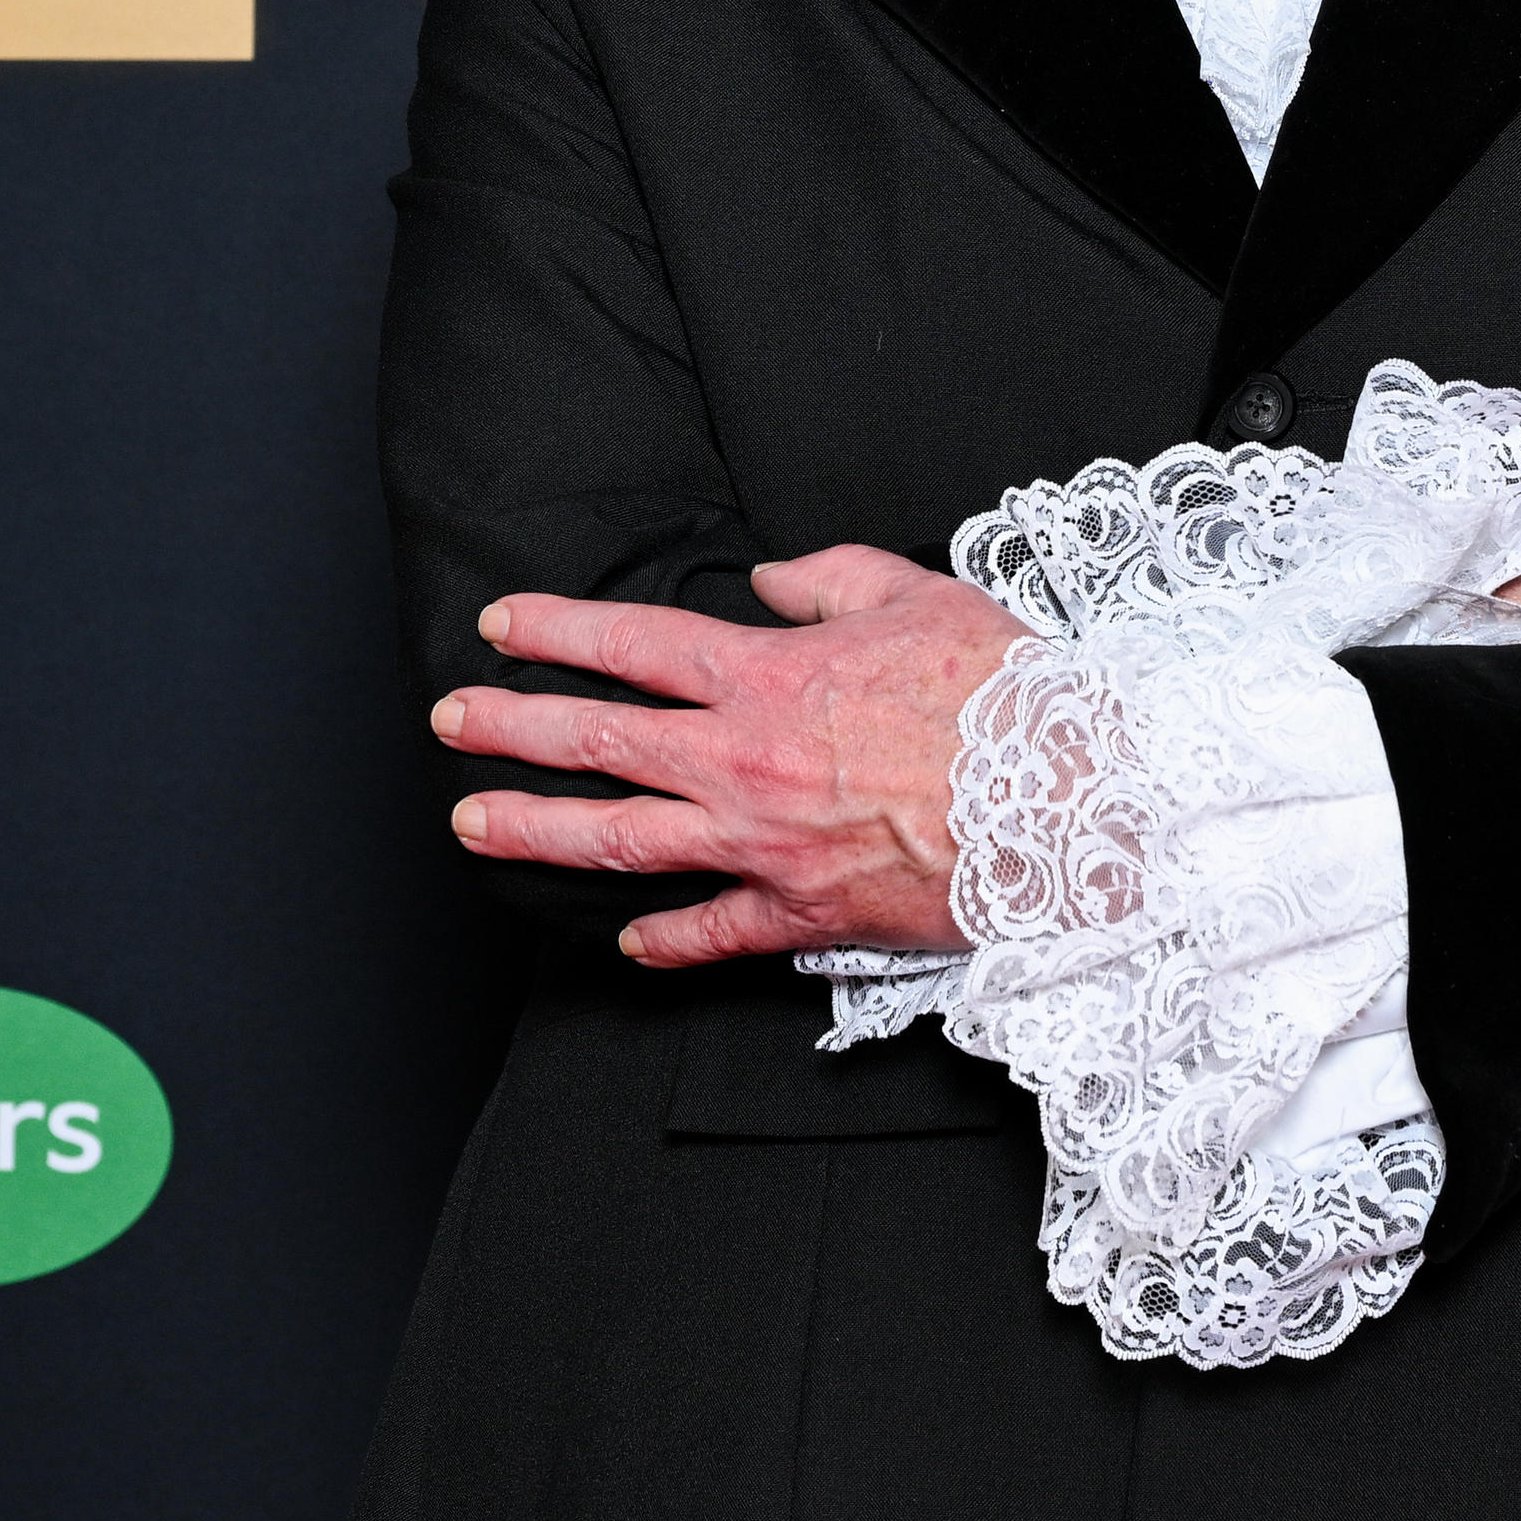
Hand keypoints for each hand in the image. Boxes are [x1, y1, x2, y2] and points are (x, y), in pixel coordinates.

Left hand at [431, 547, 1026, 968]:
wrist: (1068, 806)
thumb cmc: (1006, 698)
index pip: (636, 644)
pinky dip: (661, 940)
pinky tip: (625, 942)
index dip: (559, 631)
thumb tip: (771, 578)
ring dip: (536, 831)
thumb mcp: (921, 595)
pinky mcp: (799, 912)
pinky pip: (709, 932)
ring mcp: (762, 844)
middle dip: (511, 728)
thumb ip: (832, 578)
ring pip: (620, 839)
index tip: (502, 626)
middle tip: (452, 723)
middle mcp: (745, 761)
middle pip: (598, 740)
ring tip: (473, 825)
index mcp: (771, 676)